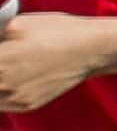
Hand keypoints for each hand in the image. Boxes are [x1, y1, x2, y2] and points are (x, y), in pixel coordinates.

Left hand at [0, 10, 116, 113]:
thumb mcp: (14, 24)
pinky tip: (7, 78)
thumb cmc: (54, 30)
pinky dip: (0, 91)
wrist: (93, 49)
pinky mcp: (26, 105)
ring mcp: (15, 99)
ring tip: (5, 69)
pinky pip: (1, 103)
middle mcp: (3, 84)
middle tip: (2, 59)